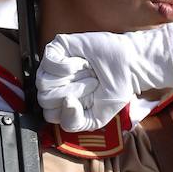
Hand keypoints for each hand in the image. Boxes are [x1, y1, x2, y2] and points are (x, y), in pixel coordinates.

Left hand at [37, 23, 172, 131]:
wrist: (129, 68)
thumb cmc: (113, 90)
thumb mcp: (95, 119)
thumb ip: (74, 123)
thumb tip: (65, 103)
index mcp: (59, 102)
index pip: (50, 114)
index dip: (71, 110)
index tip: (91, 99)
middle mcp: (53, 85)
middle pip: (45, 98)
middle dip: (74, 92)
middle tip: (92, 83)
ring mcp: (52, 66)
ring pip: (43, 81)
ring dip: (73, 79)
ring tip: (87, 72)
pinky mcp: (56, 48)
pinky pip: (49, 62)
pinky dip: (67, 66)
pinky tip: (80, 63)